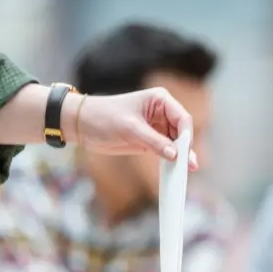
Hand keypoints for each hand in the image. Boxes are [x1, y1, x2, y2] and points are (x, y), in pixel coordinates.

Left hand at [68, 87, 198, 168]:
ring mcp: (156, 126)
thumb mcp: (130, 129)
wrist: (83, 125)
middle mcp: (162, 112)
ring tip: (185, 171)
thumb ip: (154, 142)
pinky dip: (170, 159)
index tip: (185, 153)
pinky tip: (175, 169)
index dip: (187, 136)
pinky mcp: (149, 140)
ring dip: (180, 156)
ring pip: (175, 143)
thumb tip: (175, 155)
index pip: (182, 119)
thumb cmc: (104, 117)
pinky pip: (165, 150)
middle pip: (182, 132)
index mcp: (160, 100)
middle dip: (185, 149)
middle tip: (190, 167)